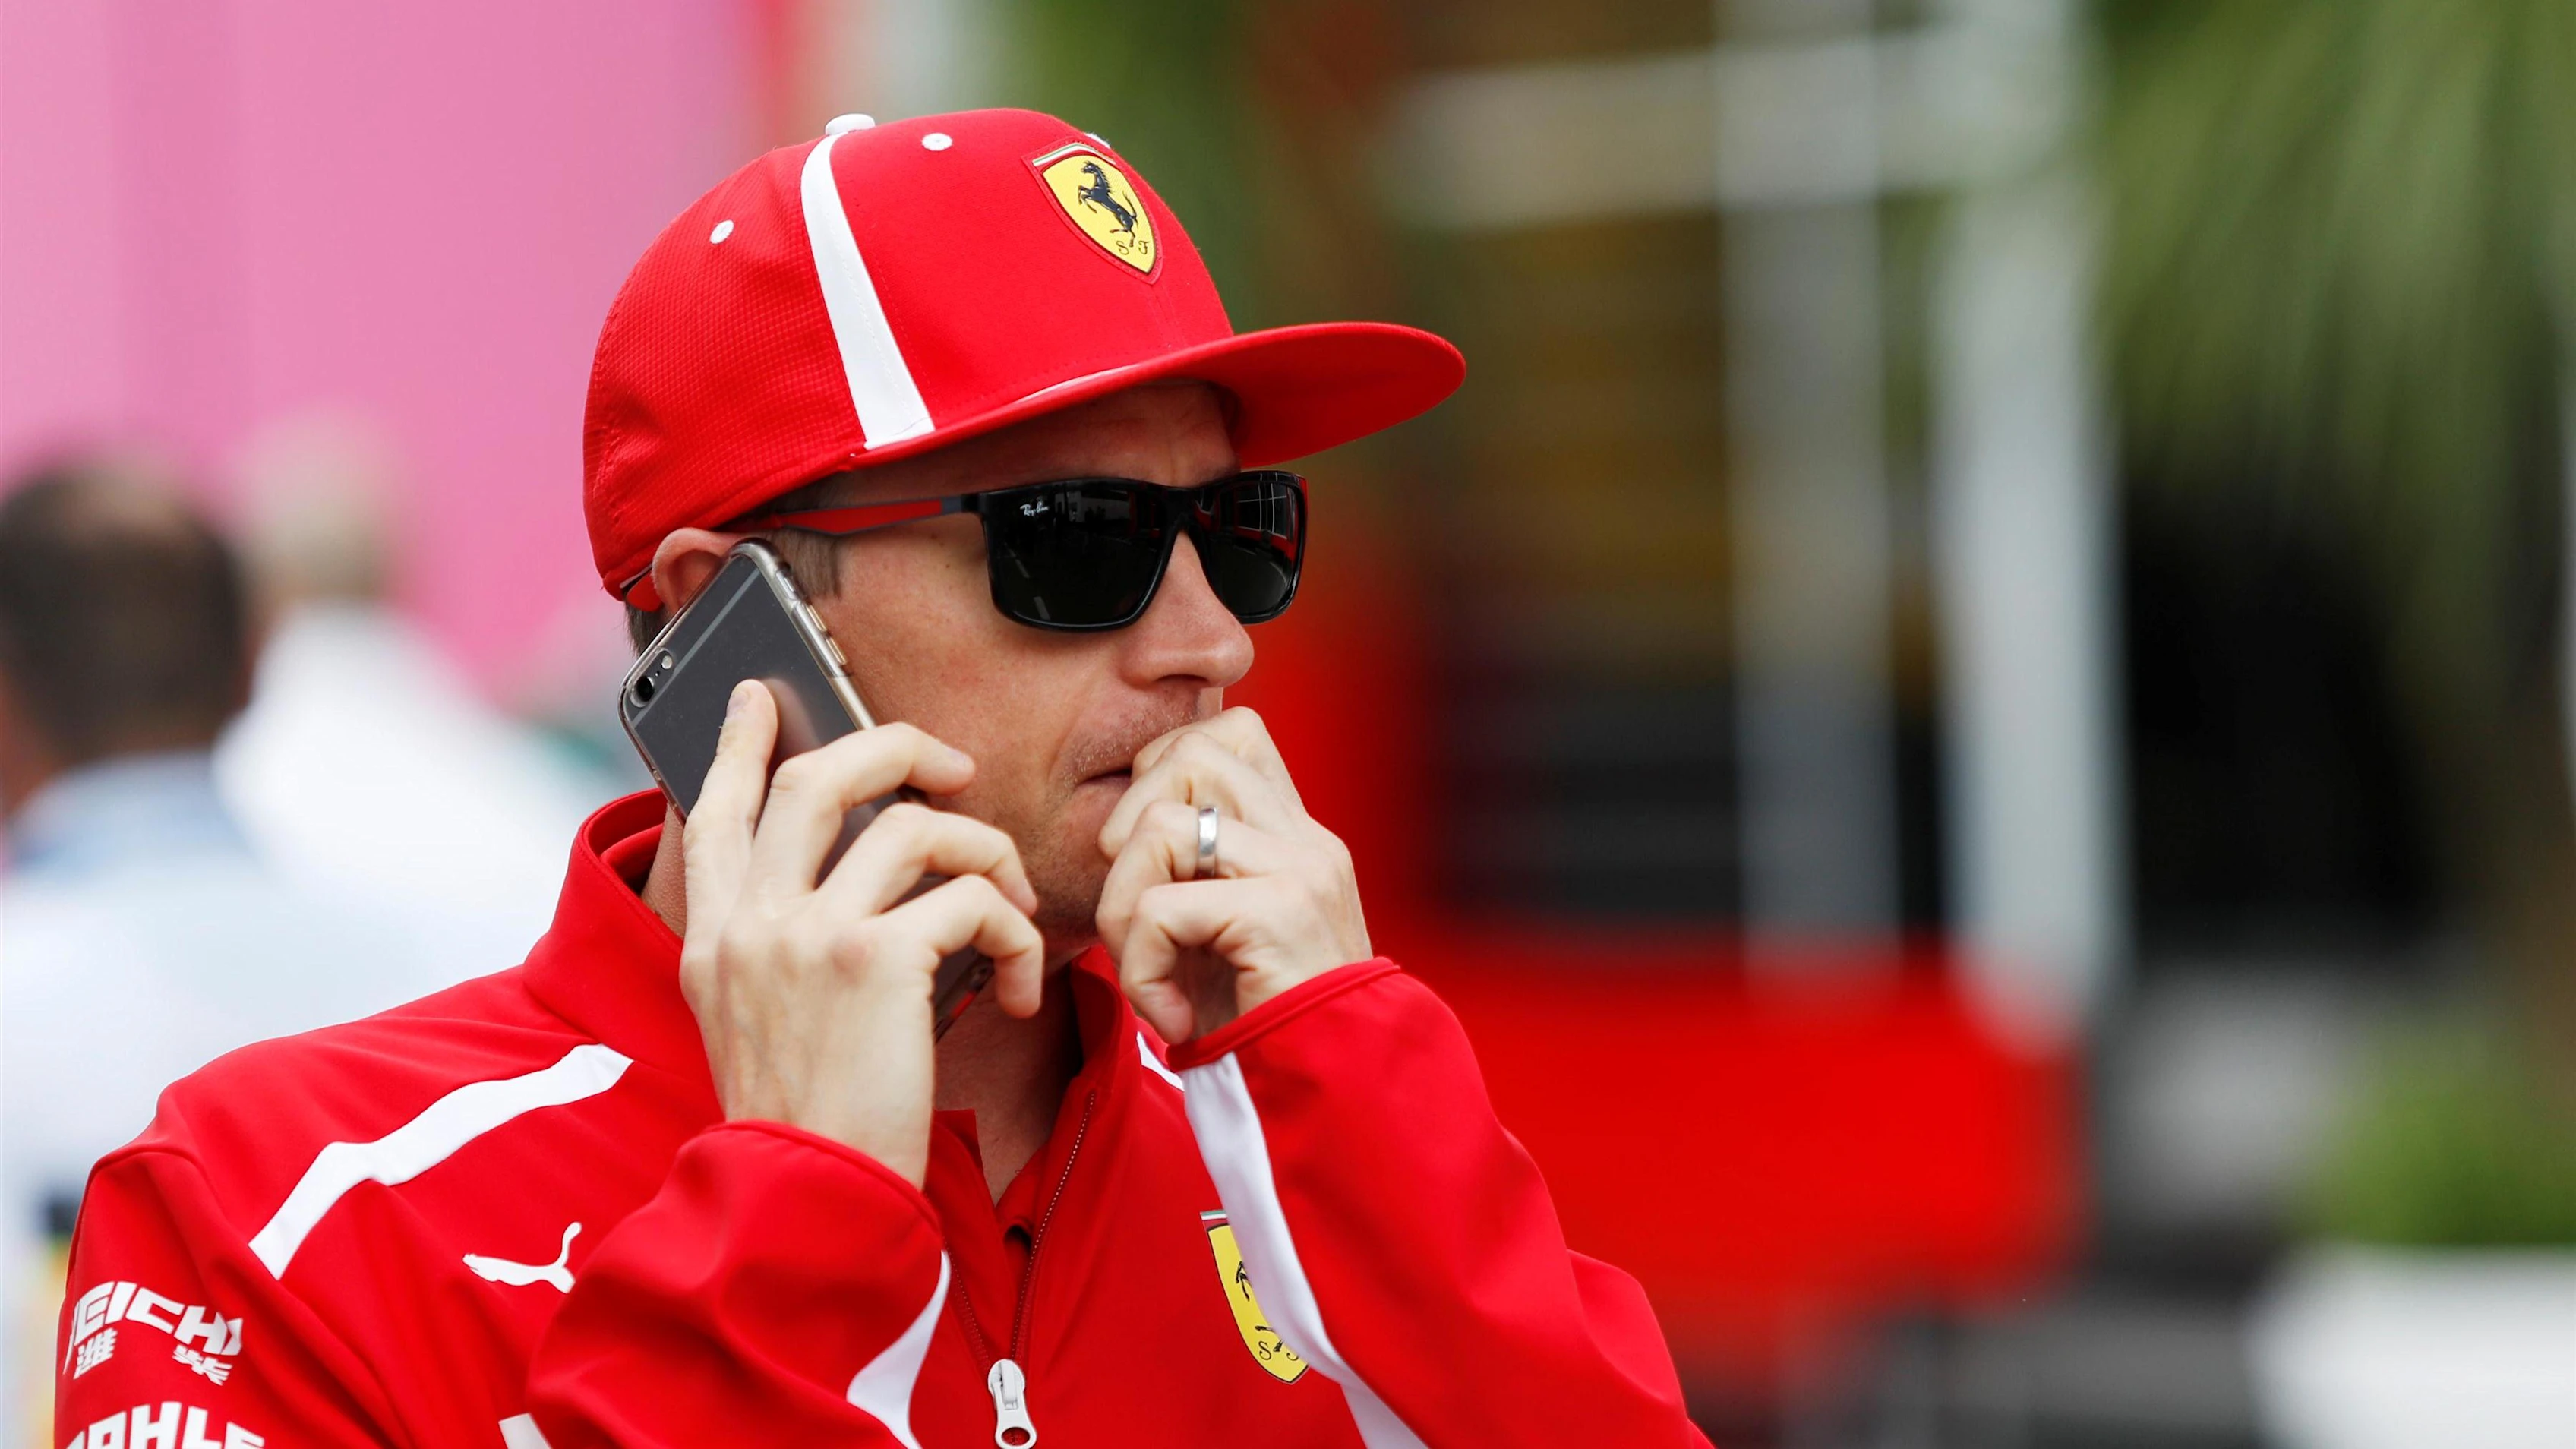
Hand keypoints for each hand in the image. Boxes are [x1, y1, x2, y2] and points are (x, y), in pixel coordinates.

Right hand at [679, 681, 1045, 1184]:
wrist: (806, 1203)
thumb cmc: (808, 1127)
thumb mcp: (757, 1028)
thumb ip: (780, 953)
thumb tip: (848, 892)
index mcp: (714, 939)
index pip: (714, 810)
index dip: (739, 744)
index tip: (760, 696)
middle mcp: (749, 924)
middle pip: (817, 779)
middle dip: (895, 748)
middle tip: (949, 768)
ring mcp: (806, 936)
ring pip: (913, 825)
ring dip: (984, 854)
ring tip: (1011, 904)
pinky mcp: (874, 961)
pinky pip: (970, 899)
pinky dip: (1015, 930)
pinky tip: (1022, 984)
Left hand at [1095, 707, 1370, 1043]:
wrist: (1336, 1099)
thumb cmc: (1268, 1029)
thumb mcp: (1227, 937)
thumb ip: (1199, 878)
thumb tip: (1115, 834)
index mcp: (1298, 836)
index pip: (1229, 732)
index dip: (1162, 772)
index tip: (1151, 859)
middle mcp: (1306, 840)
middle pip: (1188, 754)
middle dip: (1128, 832)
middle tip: (1139, 918)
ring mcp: (1298, 870)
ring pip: (1158, 828)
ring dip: (1122, 909)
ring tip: (1150, 974)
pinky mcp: (1278, 913)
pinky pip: (1158, 908)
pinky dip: (1140, 969)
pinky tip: (1172, 1017)